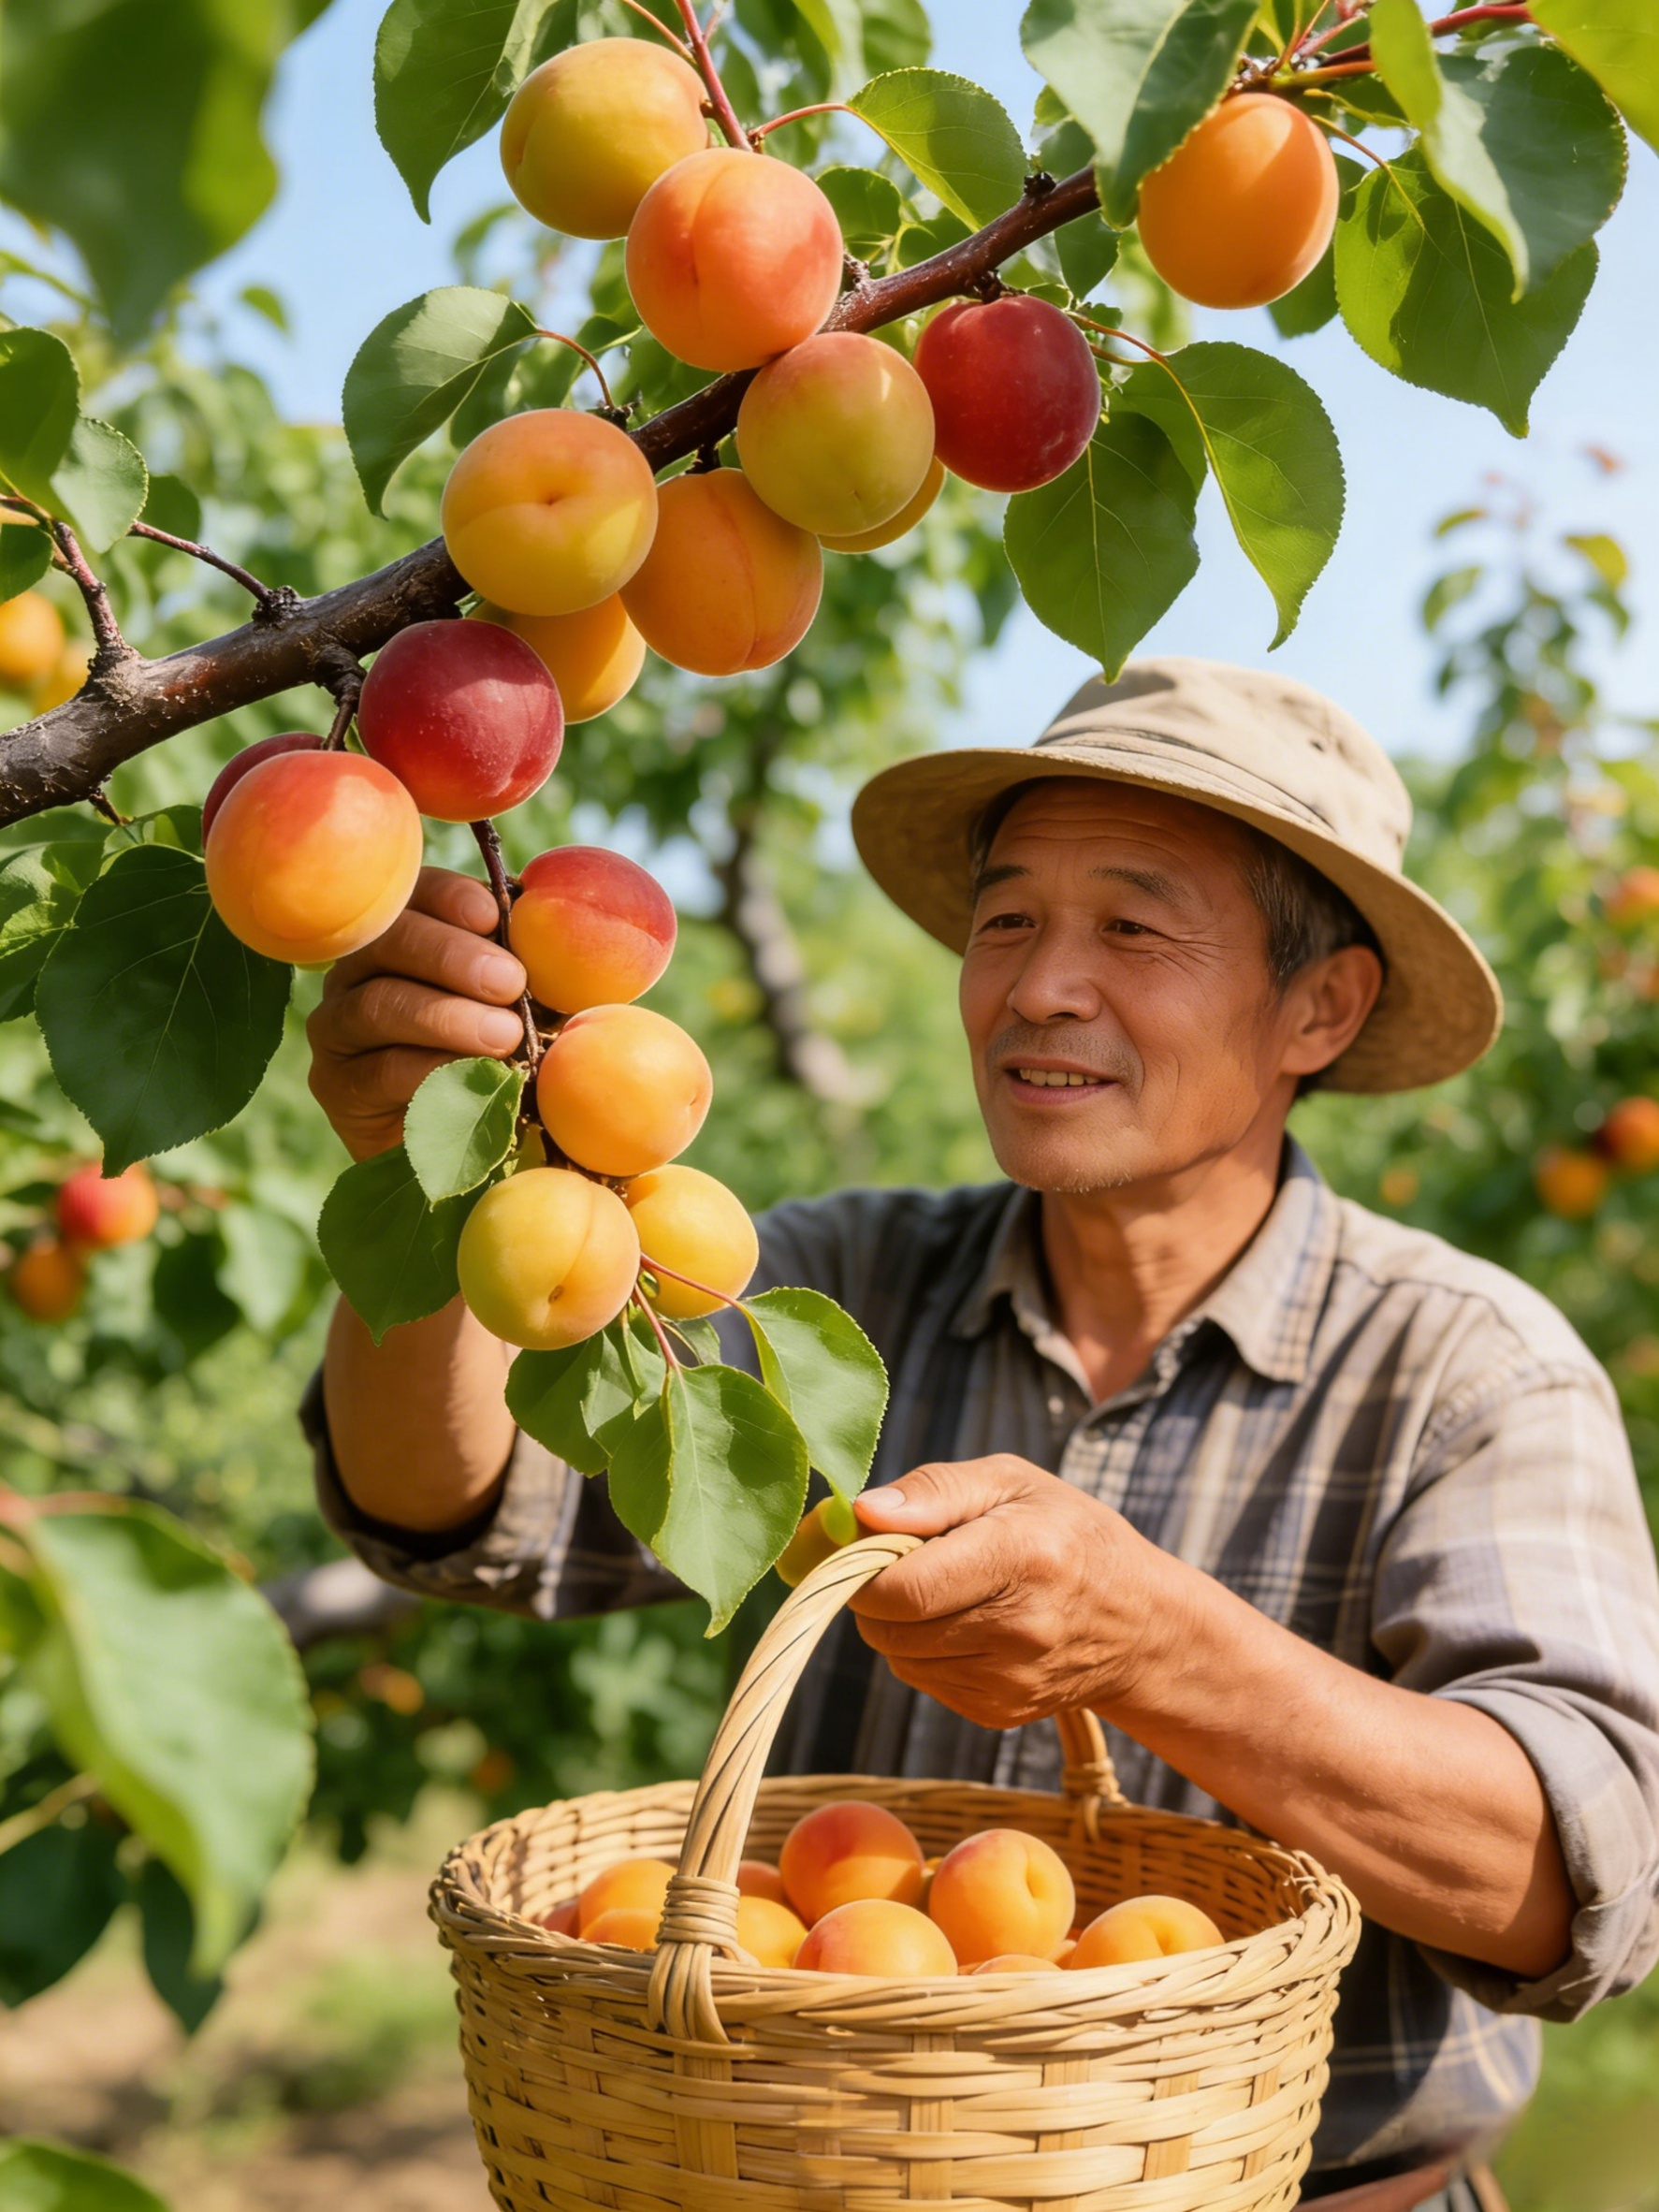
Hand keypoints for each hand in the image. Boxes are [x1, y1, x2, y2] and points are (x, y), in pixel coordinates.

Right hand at [306, 867, 526, 1160]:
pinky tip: (477, 1075)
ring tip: (505, 1034)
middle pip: (387, 942)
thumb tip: (557, 935)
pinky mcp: (337, 1083)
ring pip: (378, 1005)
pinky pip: (380, 1069)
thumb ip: (528, 966)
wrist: (466, 1138)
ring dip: (446, 1016)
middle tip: (509, 982)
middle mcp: (357, 971)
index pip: (412, 895)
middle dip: (451, 956)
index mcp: (402, 933)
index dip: (448, 897)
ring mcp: (337, 1025)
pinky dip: (432, 1069)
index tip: (493, 915)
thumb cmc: (502, 1051)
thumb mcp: (523, 1001)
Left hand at [849, 1456, 1177, 1729]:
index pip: (902, 1588)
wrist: (1138, 1623)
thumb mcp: (1012, 1482)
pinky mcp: (998, 1712)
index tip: (868, 1544)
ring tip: (946, 1590)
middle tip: (907, 1561)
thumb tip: (860, 1513)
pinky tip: (966, 1624)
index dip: (863, 1569)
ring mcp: (1010, 1681)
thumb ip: (934, 1490)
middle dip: (876, 1593)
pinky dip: (925, 1652)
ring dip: (901, 1624)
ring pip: (899, 1657)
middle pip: (890, 1628)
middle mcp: (1018, 1629)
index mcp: (1020, 1556)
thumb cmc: (1067, 1534)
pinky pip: (923, 1681)